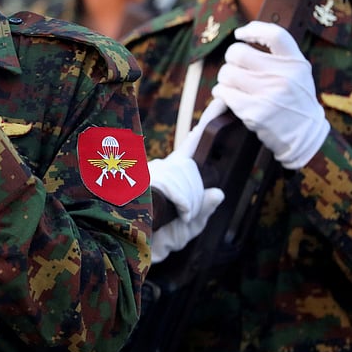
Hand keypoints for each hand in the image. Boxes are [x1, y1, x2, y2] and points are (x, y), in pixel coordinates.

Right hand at [149, 98, 225, 262]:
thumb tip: (218, 192)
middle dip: (194, 197)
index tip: (222, 101)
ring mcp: (149, 172)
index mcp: (173, 175)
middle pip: (189, 169)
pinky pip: (175, 185)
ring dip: (187, 204)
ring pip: (183, 178)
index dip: (207, 124)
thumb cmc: (158, 239)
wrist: (129, 250)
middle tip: (184, 217)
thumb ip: (203, 210)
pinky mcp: (142, 179)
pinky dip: (182, 202)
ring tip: (173, 219)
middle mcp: (159, 168)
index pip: (192, 146)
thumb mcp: (189, 228)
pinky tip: (175, 212)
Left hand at [212, 20, 328, 170]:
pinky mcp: (253, 112)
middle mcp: (284, 77)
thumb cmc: (296, 101)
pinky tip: (230, 97)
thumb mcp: (298, 73)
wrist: (305, 137)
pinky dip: (221, 93)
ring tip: (234, 86)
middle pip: (237, 53)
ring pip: (226, 73)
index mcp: (297, 64)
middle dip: (231, 61)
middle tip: (236, 69)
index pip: (276, 35)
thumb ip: (279, 55)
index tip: (240, 34)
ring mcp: (268, 95)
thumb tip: (242, 34)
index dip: (253, 29)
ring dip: (225, 79)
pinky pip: (222, 93)